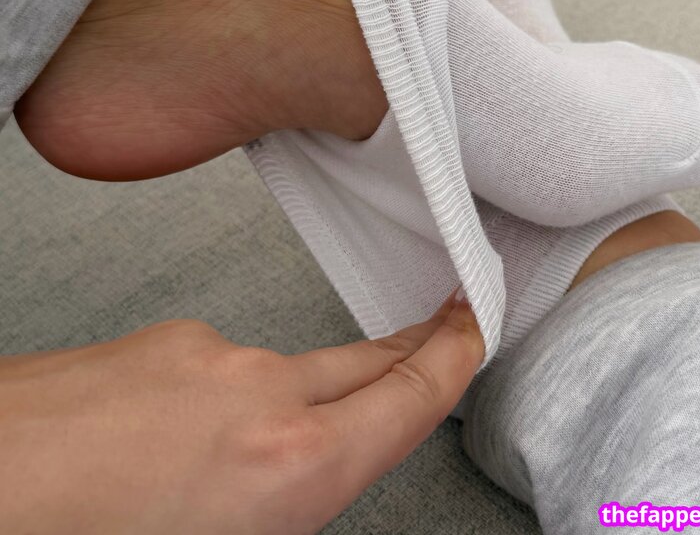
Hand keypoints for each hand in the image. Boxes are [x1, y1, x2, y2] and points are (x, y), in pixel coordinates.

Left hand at [0, 291, 481, 533]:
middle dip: (412, 349)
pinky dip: (231, 396)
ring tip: (273, 445)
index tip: (475, 328)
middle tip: (443, 331)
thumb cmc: (81, 533)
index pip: (409, 398)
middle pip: (367, 362)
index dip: (455, 358)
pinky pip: (225, 365)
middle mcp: (262, 393)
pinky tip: (190, 438)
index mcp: (291, 468)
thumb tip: (297, 490)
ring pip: (290, 370)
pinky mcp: (165, 336)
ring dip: (307, 395)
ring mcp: (210, 352)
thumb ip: (283, 509)